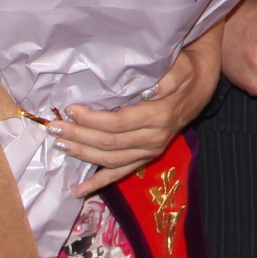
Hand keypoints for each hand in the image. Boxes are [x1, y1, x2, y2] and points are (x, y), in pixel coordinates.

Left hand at [57, 38, 220, 192]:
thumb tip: (149, 90)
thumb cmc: (186, 71)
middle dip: (79, 137)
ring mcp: (150, 151)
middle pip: (109, 144)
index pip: (118, 123)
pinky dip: (99, 182)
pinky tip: (79, 190)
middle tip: (54, 128)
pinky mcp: (147, 157)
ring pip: (111, 160)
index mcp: (159, 117)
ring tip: (60, 146)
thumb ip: (167, 79)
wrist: (201, 86)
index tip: (70, 110)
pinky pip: (121, 173)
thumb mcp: (181, 67)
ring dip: (83, 155)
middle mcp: (154, 139)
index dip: (92, 120)